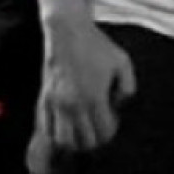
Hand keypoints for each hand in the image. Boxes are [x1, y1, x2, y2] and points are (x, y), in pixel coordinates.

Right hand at [41, 22, 135, 150]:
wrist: (68, 30)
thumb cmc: (97, 45)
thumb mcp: (123, 62)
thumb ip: (128, 88)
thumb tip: (119, 106)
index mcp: (94, 98)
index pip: (104, 134)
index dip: (111, 131)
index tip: (111, 118)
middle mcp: (74, 105)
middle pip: (85, 143)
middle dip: (95, 138)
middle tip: (98, 124)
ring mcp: (56, 103)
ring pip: (63, 141)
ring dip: (74, 141)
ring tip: (81, 129)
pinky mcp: (44, 98)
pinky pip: (46, 128)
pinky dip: (55, 134)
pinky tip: (64, 125)